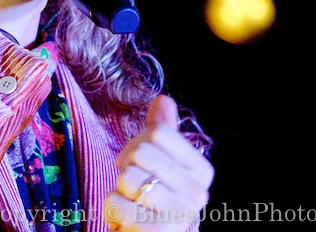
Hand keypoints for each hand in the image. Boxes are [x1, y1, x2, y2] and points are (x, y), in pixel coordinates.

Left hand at [105, 95, 213, 230]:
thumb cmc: (152, 199)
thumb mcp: (160, 162)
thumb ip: (163, 131)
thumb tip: (163, 99)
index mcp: (202, 171)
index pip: (158, 133)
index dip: (138, 143)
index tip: (141, 162)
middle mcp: (198, 194)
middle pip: (142, 152)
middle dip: (127, 166)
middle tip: (133, 184)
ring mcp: (179, 215)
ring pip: (128, 177)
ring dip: (120, 189)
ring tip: (132, 201)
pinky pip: (115, 202)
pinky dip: (112, 207)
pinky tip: (126, 217)